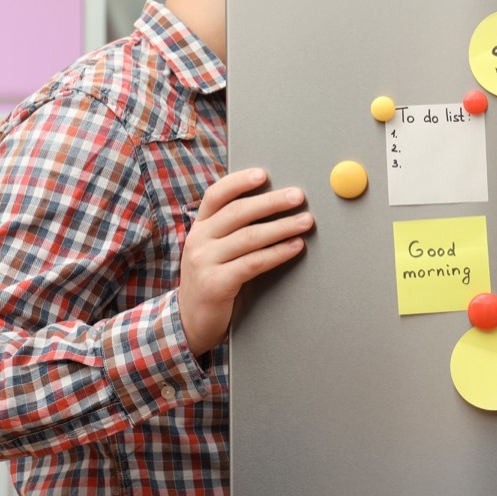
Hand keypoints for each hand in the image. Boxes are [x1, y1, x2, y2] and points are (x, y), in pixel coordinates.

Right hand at [178, 168, 313, 354]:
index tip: (263, 174)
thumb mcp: (213, 249)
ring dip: (282, 227)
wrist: (190, 321)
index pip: (216, 195)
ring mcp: (205, 262)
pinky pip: (253, 263)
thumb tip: (272, 203)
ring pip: (249, 237)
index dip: (239, 182)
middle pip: (238, 213)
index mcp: (200, 227)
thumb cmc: (212, 279)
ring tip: (306, 221)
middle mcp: (199, 240)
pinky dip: (278, 253)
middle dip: (272, 202)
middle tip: (298, 196)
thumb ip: (232, 229)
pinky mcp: (216, 284)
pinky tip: (295, 247)